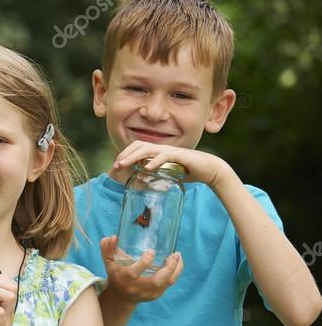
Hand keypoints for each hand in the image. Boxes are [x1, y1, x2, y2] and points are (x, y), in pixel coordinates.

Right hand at [101, 235, 182, 302]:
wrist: (120, 296)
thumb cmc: (115, 273)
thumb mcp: (108, 261)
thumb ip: (107, 247)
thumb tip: (113, 237)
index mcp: (124, 278)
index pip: (134, 273)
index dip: (144, 263)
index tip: (152, 251)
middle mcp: (135, 288)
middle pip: (156, 281)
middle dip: (169, 267)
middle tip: (175, 254)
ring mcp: (147, 293)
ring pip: (166, 283)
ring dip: (176, 270)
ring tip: (178, 257)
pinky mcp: (155, 295)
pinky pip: (168, 285)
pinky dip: (175, 274)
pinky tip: (176, 264)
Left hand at [112, 140, 235, 189]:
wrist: (209, 169)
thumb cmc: (188, 171)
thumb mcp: (167, 172)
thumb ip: (155, 173)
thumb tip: (141, 179)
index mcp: (158, 151)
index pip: (138, 147)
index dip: (125, 153)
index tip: (116, 164)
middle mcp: (163, 148)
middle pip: (139, 146)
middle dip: (125, 154)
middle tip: (115, 165)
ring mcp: (171, 151)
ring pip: (148, 149)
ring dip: (133, 157)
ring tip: (123, 164)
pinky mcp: (180, 156)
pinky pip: (165, 156)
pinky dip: (154, 161)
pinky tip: (146, 168)